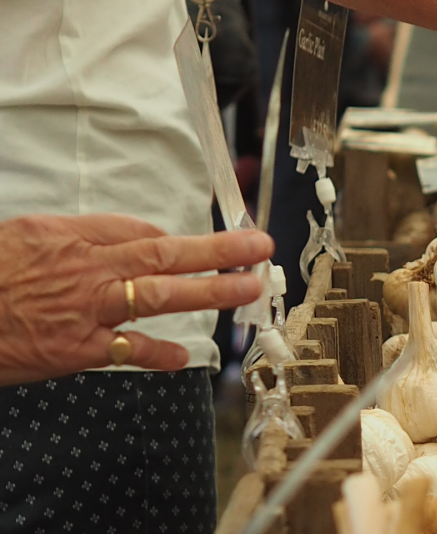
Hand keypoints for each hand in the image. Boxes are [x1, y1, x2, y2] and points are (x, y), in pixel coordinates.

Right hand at [0, 216, 272, 387]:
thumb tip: (126, 237)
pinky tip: (187, 357)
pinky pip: (126, 350)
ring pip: (158, 294)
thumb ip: (76, 236)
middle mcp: (84, 269)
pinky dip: (159, 353)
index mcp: (70, 236)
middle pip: (163, 252)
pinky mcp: (73, 349)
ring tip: (250, 287)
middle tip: (261, 246)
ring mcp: (83, 309)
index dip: (177, 237)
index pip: (138, 230)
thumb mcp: (24, 237)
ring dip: (210, 290)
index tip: (206, 242)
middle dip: (217, 249)